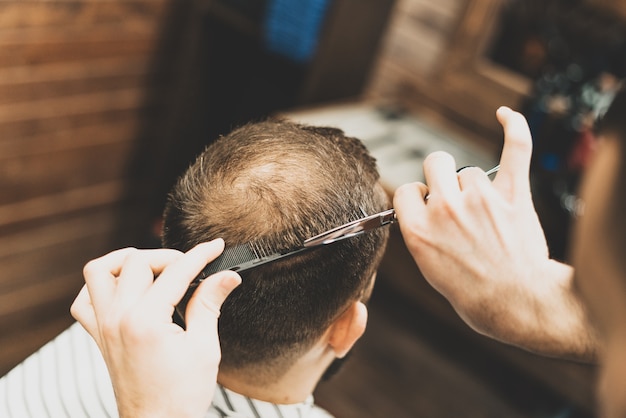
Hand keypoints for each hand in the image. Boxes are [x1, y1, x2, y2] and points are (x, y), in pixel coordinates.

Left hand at [70, 239, 240, 417]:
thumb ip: (209, 303)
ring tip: (152, 268)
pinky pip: (84, 300)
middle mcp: (118, 319)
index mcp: (145, 321)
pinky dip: (101, 287)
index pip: (175, 272)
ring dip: (125, 261)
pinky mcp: (98, 337)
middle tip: (191, 267)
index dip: (200, 255)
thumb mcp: (204, 346)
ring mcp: (103, 326)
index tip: (216, 247)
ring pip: (98, 271)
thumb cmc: (181, 395)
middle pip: (136, 261)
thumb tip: (226, 275)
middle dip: (168, 256)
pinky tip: (125, 290)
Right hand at [393, 107, 597, 360]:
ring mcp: (480, 199)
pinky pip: (515, 150)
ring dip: (474, 187)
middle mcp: (445, 209)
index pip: (406, 190)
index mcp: (418, 229)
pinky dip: (514, 128)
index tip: (428, 210)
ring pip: (470, 171)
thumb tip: (423, 212)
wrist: (517, 305)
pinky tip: (505, 114)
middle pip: (434, 165)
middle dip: (441, 180)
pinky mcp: (513, 196)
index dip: (417, 198)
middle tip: (455, 204)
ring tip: (488, 218)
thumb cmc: (473, 295)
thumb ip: (422, 234)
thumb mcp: (429, 269)